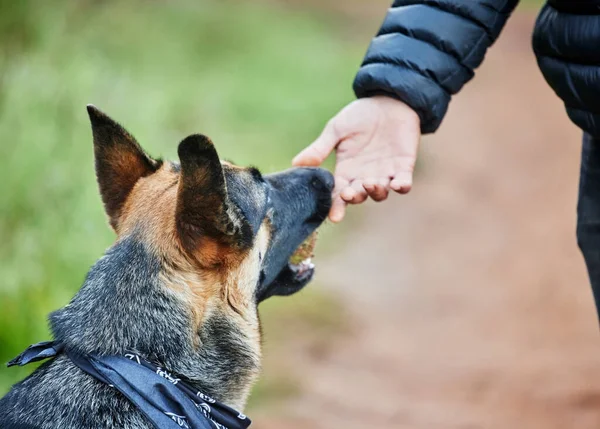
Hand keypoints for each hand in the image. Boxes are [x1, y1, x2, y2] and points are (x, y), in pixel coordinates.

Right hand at [293, 96, 420, 221]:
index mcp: (346, 171)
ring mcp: (384, 173)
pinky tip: (397, 184)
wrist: (388, 100)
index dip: (336, 206)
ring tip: (370, 183)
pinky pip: (404, 183)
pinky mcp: (403, 167)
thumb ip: (320, 148)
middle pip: (358, 196)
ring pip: (380, 193)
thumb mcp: (336, 130)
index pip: (338, 194)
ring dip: (375, 192)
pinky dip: (401, 186)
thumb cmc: (359, 115)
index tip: (334, 216)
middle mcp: (363, 176)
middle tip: (349, 192)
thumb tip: (296, 163)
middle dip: (354, 198)